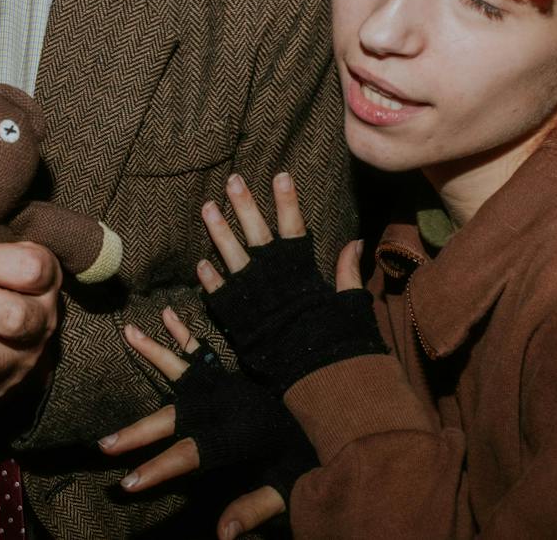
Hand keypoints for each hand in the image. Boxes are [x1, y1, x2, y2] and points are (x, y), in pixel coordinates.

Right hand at [105, 308, 292, 539]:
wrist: (342, 407)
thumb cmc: (313, 454)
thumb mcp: (289, 486)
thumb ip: (255, 508)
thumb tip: (223, 536)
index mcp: (235, 437)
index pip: (189, 457)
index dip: (157, 469)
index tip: (128, 482)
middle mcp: (224, 409)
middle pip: (173, 420)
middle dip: (137, 433)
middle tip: (105, 444)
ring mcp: (226, 388)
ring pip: (183, 370)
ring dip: (154, 352)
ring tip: (127, 332)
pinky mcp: (233, 374)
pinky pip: (203, 350)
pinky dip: (183, 332)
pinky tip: (165, 315)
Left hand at [198, 173, 379, 392]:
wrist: (322, 381)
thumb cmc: (341, 342)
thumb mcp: (351, 303)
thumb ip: (347, 272)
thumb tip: (356, 242)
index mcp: (303, 273)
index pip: (295, 227)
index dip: (288, 201)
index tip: (280, 174)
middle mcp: (276, 280)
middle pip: (258, 234)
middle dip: (245, 205)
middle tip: (232, 179)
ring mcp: (255, 299)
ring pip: (232, 258)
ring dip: (219, 232)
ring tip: (206, 207)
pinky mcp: (239, 322)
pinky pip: (220, 296)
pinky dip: (210, 280)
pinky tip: (200, 263)